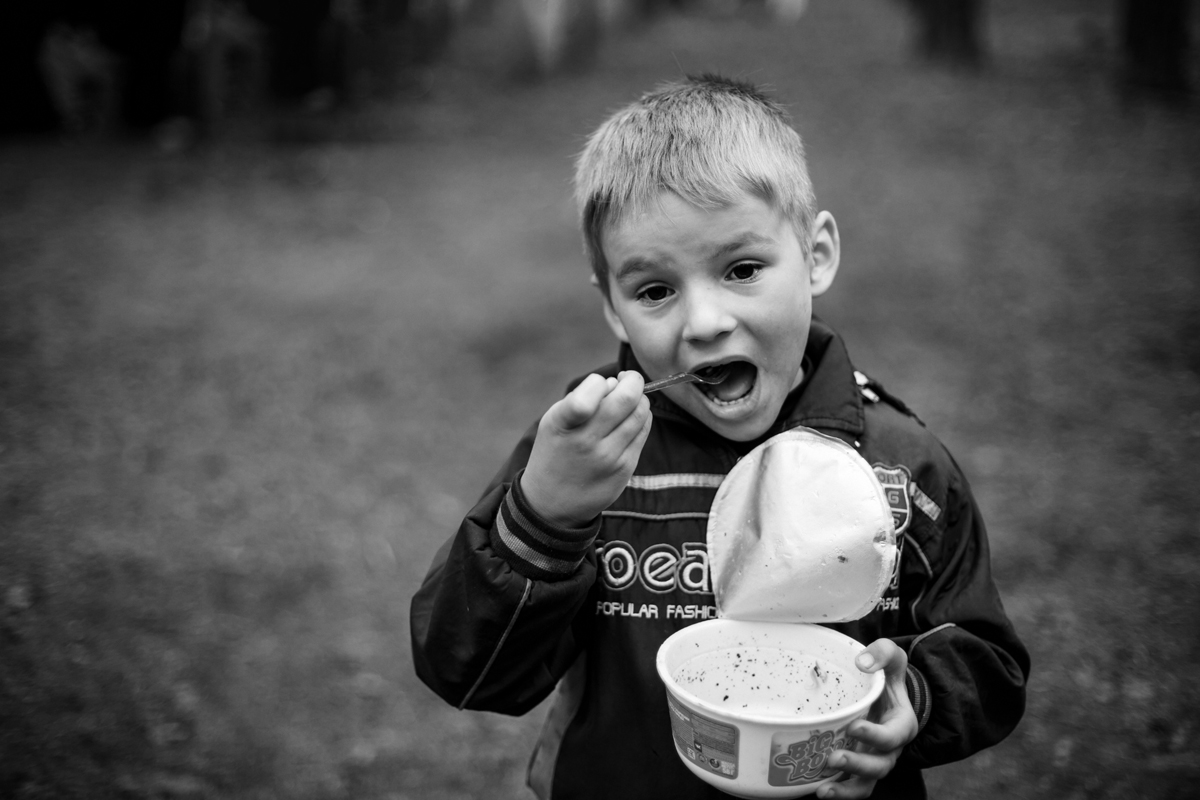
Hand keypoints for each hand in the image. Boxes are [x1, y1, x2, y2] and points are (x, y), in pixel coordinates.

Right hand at [520, 371, 651, 526]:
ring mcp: (609, 457)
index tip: (601, 384)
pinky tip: (631, 419)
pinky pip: (643, 432)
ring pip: (641, 414)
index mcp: (563, 424)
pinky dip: (642, 419)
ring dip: (640, 400)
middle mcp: (586, 441)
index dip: (601, 381)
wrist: (552, 502)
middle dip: (633, 381)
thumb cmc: (555, 451)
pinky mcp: (625, 468)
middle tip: (629, 380)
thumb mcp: (554, 420)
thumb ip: (582, 397)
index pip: (592, 389)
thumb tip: (618, 383)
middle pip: (627, 399)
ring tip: (630, 400)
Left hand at [817, 639, 919, 798]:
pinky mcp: (858, 769)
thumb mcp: (893, 658)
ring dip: (845, 788)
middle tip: (833, 757)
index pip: (892, 736)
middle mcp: (890, 750)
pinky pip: (851, 787)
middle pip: (879, 766)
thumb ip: (883, 653)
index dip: (875, 735)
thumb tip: (862, 662)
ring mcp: (874, 761)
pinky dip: (837, 792)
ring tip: (822, 789)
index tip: (854, 727)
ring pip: (866, 784)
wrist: (888, 697)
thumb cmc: (887, 678)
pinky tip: (815, 790)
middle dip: (857, 764)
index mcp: (901, 725)